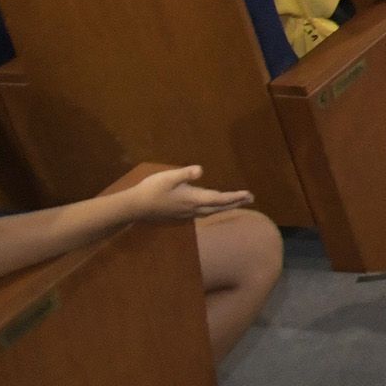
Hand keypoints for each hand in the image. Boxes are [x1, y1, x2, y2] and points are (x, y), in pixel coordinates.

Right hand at [118, 165, 251, 223]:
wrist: (135, 207)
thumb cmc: (152, 190)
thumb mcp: (168, 177)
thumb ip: (185, 174)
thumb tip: (201, 170)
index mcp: (194, 199)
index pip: (220, 199)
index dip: (235, 197)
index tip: (249, 195)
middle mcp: (193, 209)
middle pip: (219, 207)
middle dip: (235, 203)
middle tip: (251, 199)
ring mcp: (186, 214)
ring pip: (211, 211)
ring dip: (225, 207)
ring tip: (237, 203)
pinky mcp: (180, 216)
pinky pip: (202, 213)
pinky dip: (213, 210)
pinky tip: (212, 208)